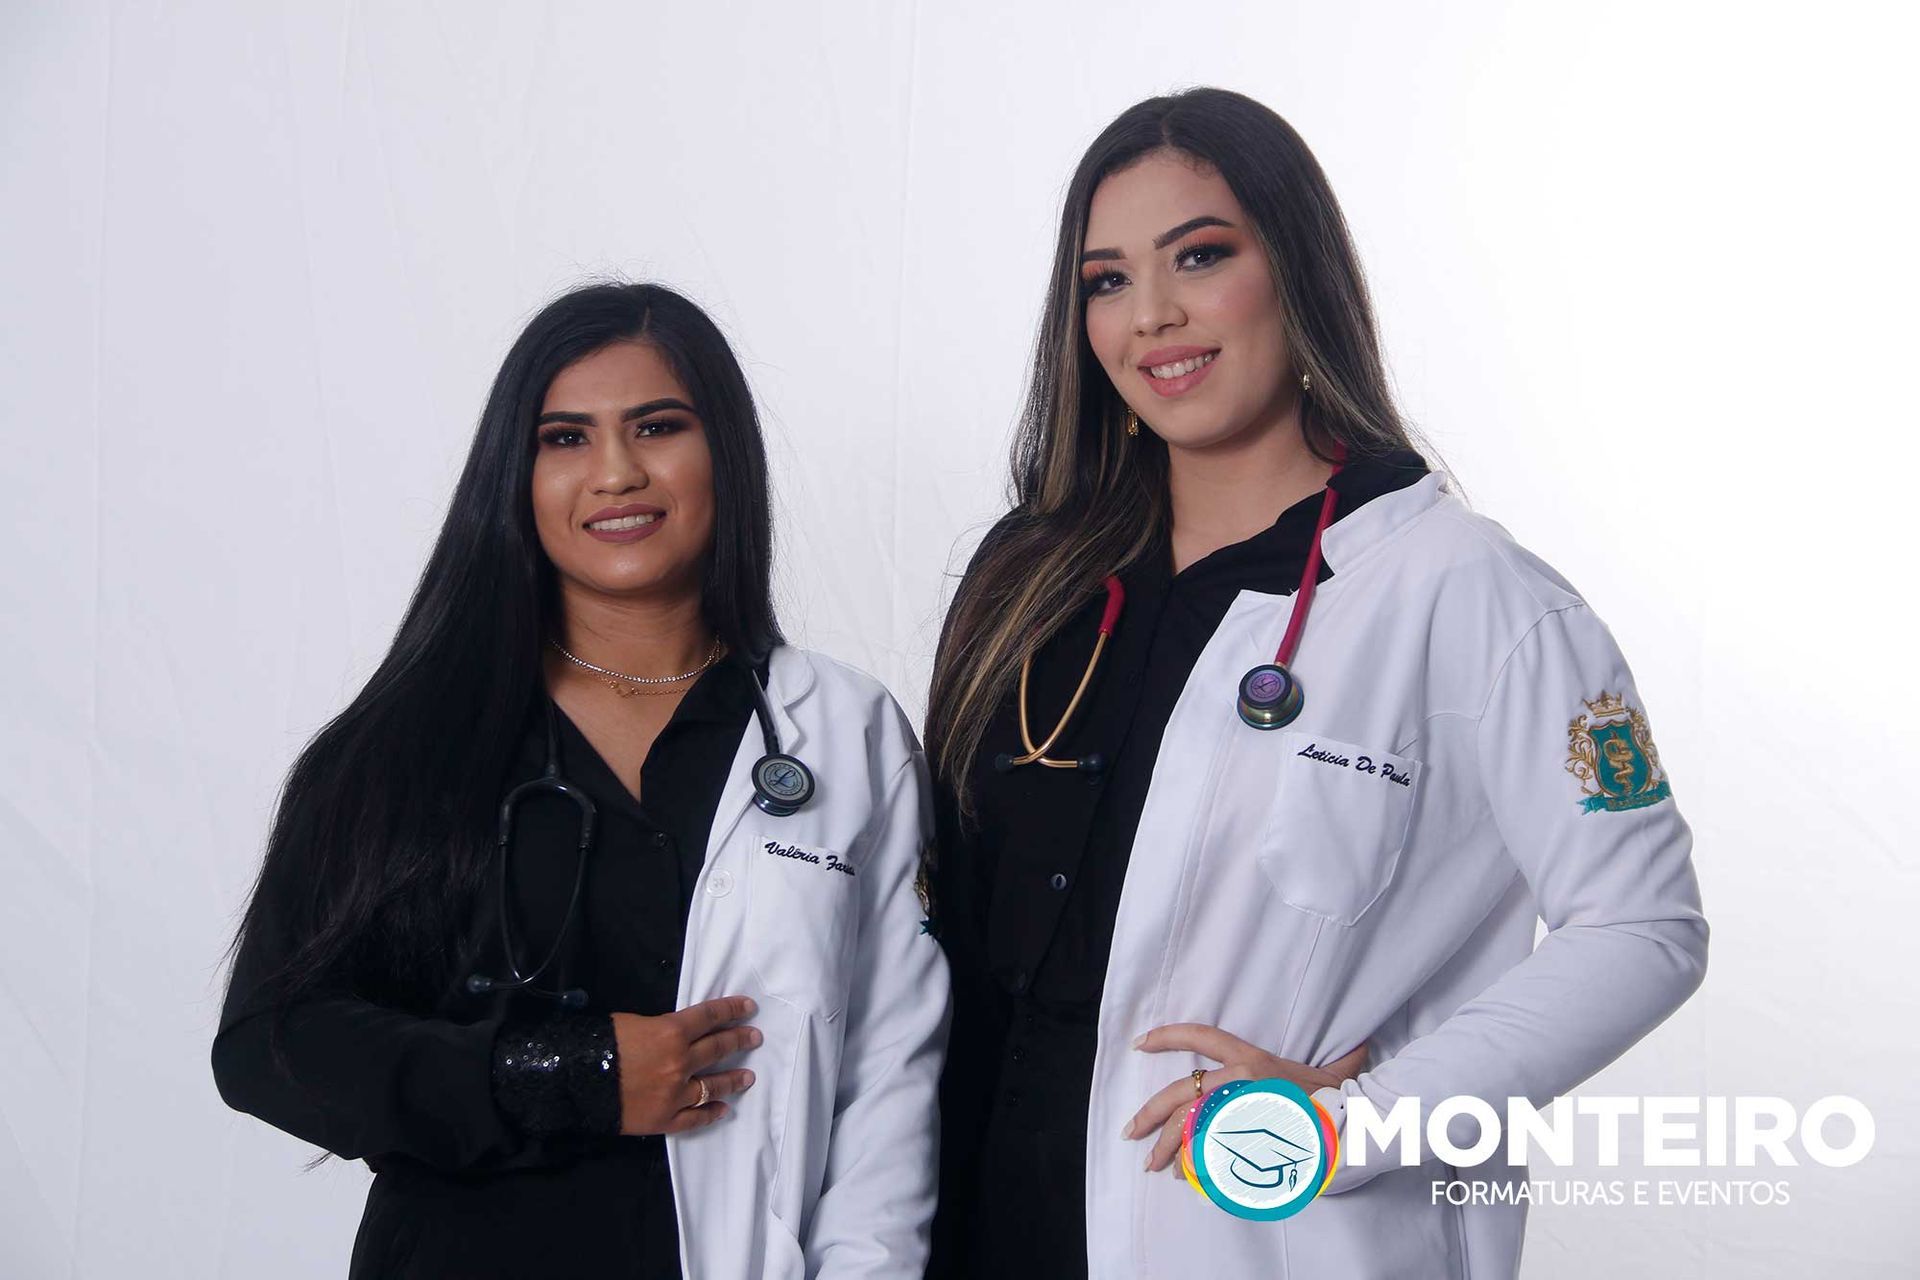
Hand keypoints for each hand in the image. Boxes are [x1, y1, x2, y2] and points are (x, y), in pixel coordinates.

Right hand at [611, 995, 760, 1135]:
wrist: (574, 1081)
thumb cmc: (600, 1044)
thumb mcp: (632, 1022)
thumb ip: (661, 1028)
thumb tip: (676, 1033)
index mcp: (671, 1032)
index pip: (710, 1017)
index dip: (731, 1010)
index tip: (747, 1007)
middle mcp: (680, 1062)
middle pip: (718, 1048)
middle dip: (739, 1040)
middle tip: (755, 1038)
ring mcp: (675, 1093)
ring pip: (712, 1085)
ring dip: (732, 1080)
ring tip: (748, 1077)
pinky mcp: (665, 1119)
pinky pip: (694, 1118)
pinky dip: (710, 1114)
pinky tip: (722, 1110)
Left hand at [1121, 1023, 1368, 1174]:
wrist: (1354, 1126)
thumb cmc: (1342, 1100)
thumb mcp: (1332, 1073)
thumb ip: (1339, 1061)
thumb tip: (1361, 1049)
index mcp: (1253, 1059)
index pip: (1202, 1036)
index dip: (1167, 1036)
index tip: (1140, 1042)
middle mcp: (1240, 1079)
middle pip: (1180, 1091)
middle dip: (1150, 1112)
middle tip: (1131, 1130)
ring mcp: (1238, 1110)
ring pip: (1187, 1125)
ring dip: (1167, 1147)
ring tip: (1154, 1163)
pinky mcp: (1241, 1139)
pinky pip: (1205, 1152)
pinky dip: (1191, 1165)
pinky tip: (1185, 1175)